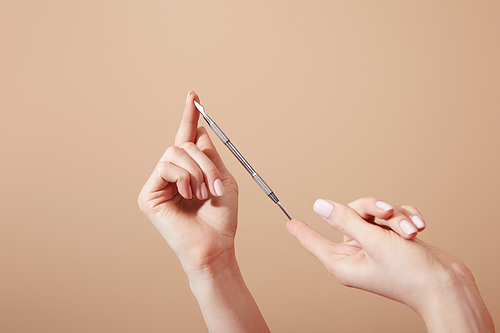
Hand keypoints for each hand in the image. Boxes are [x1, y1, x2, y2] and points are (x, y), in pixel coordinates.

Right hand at [138, 92, 269, 332]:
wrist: (215, 244)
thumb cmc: (221, 217)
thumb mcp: (224, 180)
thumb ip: (211, 155)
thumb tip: (199, 131)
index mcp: (189, 171)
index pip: (186, 139)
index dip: (189, 117)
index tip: (193, 95)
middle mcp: (171, 175)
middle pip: (183, 144)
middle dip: (205, 160)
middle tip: (215, 184)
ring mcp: (158, 184)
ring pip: (175, 153)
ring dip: (197, 171)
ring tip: (203, 193)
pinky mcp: (148, 195)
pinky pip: (166, 166)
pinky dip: (184, 178)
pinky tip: (189, 196)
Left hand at [287, 197, 493, 331]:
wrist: (446, 285)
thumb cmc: (409, 273)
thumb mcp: (373, 241)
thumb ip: (345, 220)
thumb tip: (320, 206)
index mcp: (343, 261)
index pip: (315, 242)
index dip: (302, 231)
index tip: (289, 222)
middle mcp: (357, 253)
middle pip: (351, 215)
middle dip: (374, 210)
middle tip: (388, 213)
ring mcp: (375, 247)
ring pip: (375, 214)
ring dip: (396, 218)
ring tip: (410, 232)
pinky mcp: (392, 241)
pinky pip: (392, 218)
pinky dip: (405, 220)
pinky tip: (417, 228)